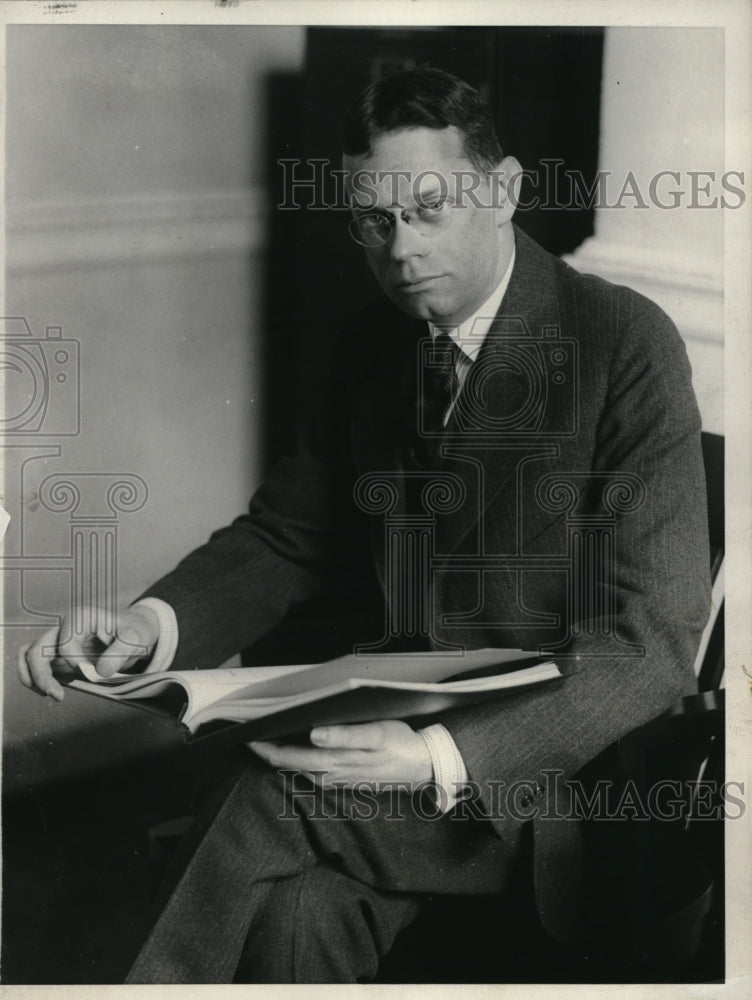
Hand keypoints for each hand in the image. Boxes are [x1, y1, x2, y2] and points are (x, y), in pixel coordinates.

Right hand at [17, 604, 160, 700]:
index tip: (93, 673)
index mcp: (80, 617)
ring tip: (50, 694)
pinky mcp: (55, 654)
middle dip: (41, 675)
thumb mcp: (134, 639)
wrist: (131, 633)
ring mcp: (57, 640)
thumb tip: (99, 672)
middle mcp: (63, 626)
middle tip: (57, 696)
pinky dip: (34, 678)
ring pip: (28, 655)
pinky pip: (32, 663)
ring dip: (32, 677)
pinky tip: (51, 690)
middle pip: (37, 648)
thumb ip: (120, 652)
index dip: (75, 663)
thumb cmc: (131, 633)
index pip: (65, 644)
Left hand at [249, 719, 432, 788]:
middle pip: (286, 764)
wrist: (422, 766)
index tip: (246, 733)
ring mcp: (335, 779)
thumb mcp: (376, 734)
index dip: (264, 746)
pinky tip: (293, 750)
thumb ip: (345, 735)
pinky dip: (295, 761)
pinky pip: (310, 772)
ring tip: (264, 738)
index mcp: (333, 761)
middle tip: (246, 732)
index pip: (287, 756)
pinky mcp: (342, 779)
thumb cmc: (399, 743)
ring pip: (296, 769)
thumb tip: (314, 734)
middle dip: (265, 750)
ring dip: (278, 756)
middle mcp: (329, 773)